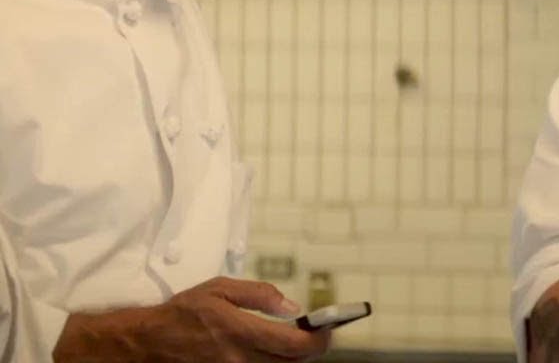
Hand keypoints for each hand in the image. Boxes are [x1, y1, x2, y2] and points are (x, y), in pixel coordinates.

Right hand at [55, 276, 331, 361]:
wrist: (145, 343)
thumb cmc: (184, 312)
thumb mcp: (220, 288)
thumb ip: (259, 295)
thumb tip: (293, 307)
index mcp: (241, 332)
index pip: (294, 345)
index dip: (319, 340)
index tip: (327, 330)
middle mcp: (239, 359)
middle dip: (308, 350)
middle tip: (313, 335)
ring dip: (289, 358)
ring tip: (289, 343)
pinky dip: (269, 362)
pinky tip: (268, 352)